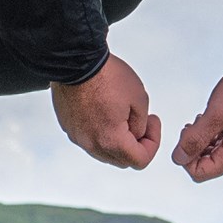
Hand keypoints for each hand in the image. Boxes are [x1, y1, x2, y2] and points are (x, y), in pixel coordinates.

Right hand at [51, 52, 161, 168]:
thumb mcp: (139, 99)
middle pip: (122, 160)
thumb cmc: (107, 76)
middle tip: (142, 122)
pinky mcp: (69, 127)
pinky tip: (106, 112)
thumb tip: (136, 135)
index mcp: (111, 140)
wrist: (77, 61)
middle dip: (136, 144)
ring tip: (123, 115)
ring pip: (104, 152)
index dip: (153, 143)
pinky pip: (90, 139)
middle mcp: (91, 144)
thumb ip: (141, 126)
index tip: (152, 124)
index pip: (140, 161)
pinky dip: (101, 133)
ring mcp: (78, 137)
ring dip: (118, 141)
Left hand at [172, 64, 222, 182]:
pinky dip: (207, 135)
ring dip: (199, 140)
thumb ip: (195, 138)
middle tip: (194, 125)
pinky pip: (215, 145)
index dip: (186, 157)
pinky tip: (208, 120)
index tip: (187, 135)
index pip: (201, 173)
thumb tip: (178, 158)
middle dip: (193, 147)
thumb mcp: (215, 114)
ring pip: (208, 155)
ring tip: (202, 120)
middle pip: (204, 166)